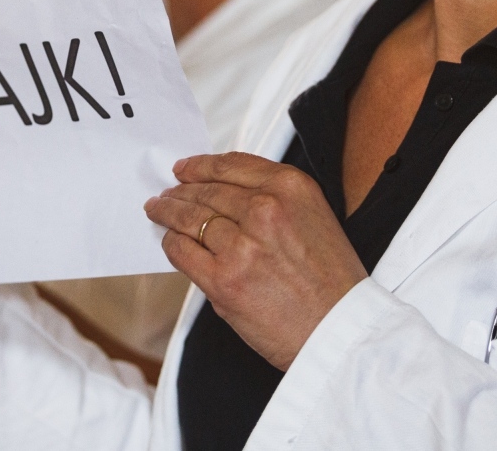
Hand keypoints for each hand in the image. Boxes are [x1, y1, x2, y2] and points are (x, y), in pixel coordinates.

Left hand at [144, 153, 366, 370]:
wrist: (338, 331)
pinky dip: (171, 243)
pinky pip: (183, 252)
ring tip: (158, 210)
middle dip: (181, 190)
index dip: (201, 165)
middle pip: (207, 191)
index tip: (186, 167)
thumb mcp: (316, 218)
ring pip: (190, 218)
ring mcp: (241, 246)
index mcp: (291, 189)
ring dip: (168, 212)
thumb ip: (277, 199)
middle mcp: (265, 210)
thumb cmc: (332, 282)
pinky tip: (169, 240)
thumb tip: (229, 193)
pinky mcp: (223, 280)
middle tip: (168, 192)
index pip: (232, 165)